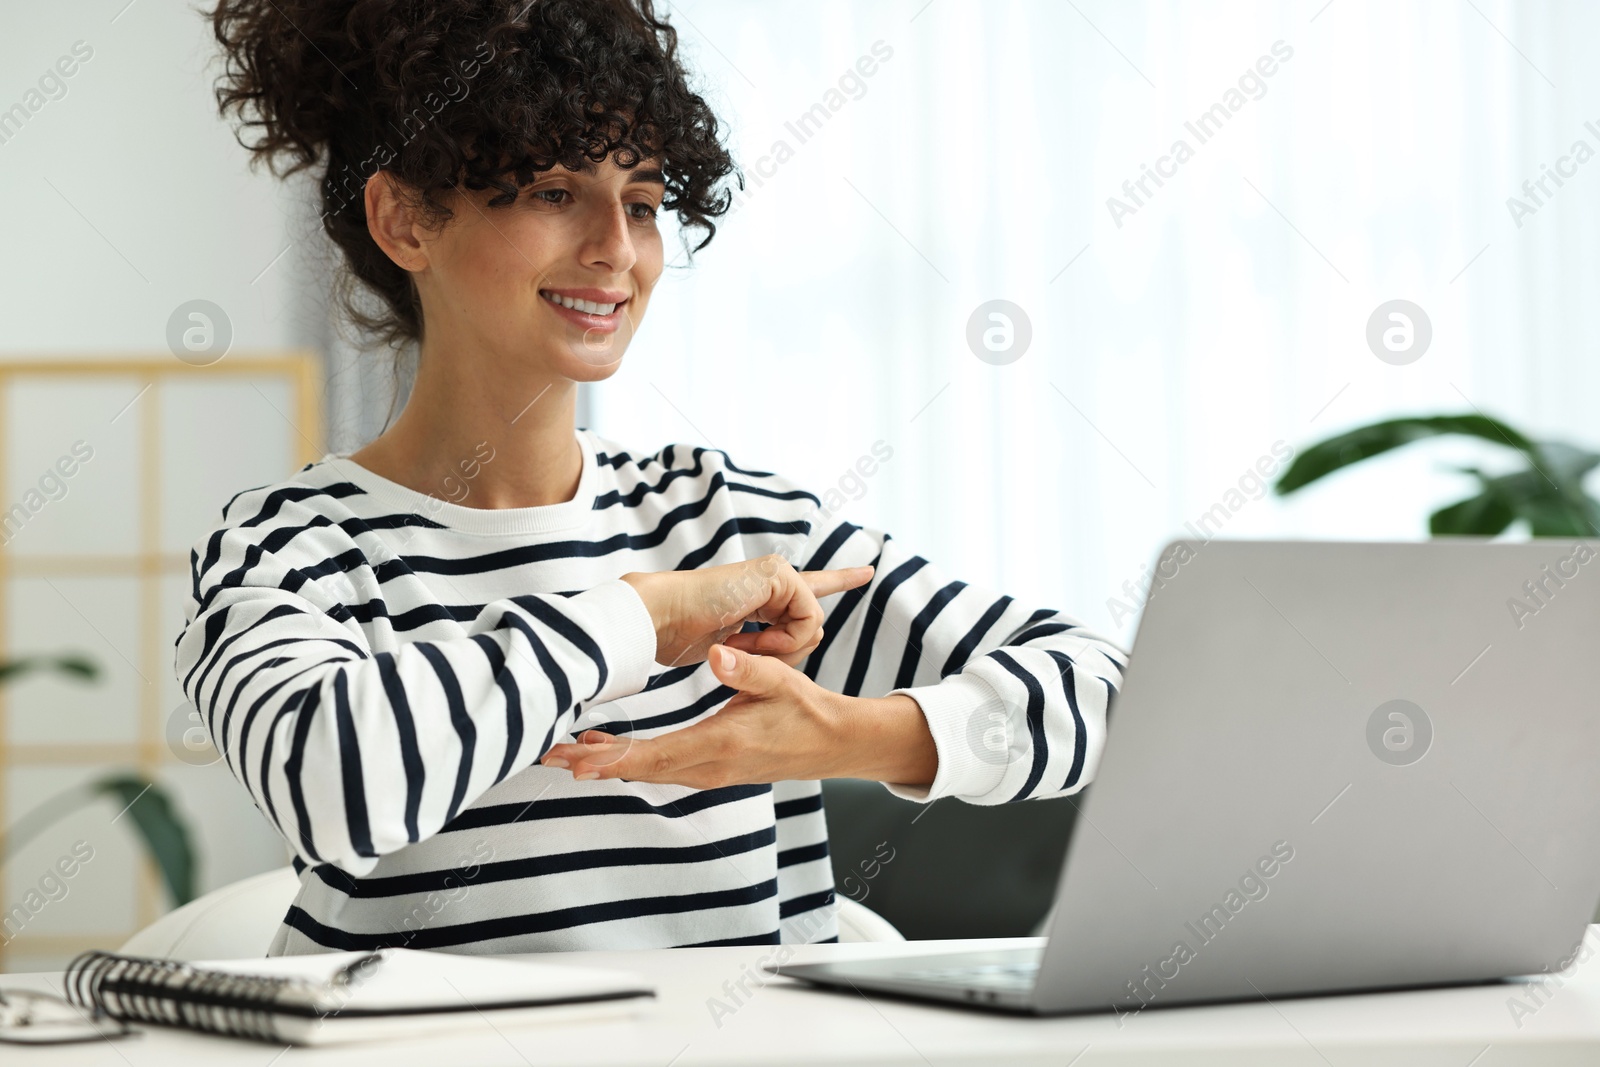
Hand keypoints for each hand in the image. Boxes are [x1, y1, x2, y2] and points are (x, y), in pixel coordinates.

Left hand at [539, 644, 938, 789]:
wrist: (833, 744)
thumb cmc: (808, 712)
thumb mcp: (782, 682)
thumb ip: (748, 668)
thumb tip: (715, 653)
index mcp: (721, 743)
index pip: (656, 754)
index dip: (613, 756)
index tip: (577, 754)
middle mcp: (710, 766)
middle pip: (642, 769)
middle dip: (596, 763)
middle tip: (551, 754)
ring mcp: (711, 772)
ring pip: (650, 772)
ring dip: (610, 764)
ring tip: (568, 754)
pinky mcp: (713, 769)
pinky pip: (664, 769)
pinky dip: (633, 763)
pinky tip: (610, 753)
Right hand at [621, 555, 872, 668]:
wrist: (659, 619)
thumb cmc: (683, 636)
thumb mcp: (733, 649)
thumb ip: (764, 648)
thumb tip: (794, 647)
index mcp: (764, 593)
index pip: (810, 588)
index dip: (839, 579)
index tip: (867, 571)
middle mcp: (774, 579)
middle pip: (812, 628)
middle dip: (786, 653)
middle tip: (744, 653)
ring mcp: (778, 573)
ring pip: (812, 626)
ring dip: (779, 649)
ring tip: (740, 645)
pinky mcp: (779, 574)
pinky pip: (807, 619)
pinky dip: (782, 641)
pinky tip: (748, 639)